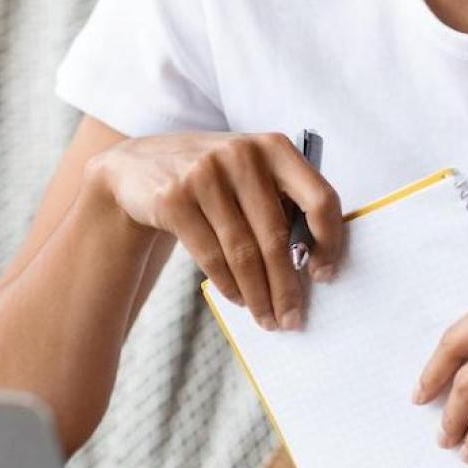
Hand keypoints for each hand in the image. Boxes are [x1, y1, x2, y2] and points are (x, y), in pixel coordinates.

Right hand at [89, 131, 345, 331]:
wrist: (138, 165)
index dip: (329, 242)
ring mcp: (205, 175)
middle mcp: (242, 155)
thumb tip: (310, 266)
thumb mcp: (250, 172)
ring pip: (242, 252)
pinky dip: (229, 285)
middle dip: (287, 287)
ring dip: (258, 295)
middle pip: (276, 236)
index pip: (319, 198)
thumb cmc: (213, 177)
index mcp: (274, 147)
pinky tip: (239, 300)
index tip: (324, 275)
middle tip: (293, 319)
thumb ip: (282, 202)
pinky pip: (211, 255)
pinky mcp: (174, 199)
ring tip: (268, 318)